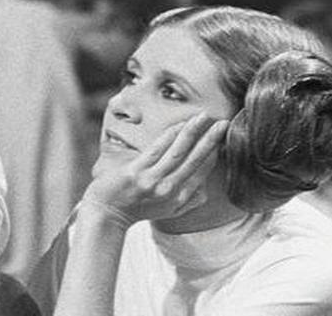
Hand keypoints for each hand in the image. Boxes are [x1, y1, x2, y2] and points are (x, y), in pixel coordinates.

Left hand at [82, 113, 227, 225]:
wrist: (107, 213)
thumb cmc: (137, 209)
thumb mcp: (168, 211)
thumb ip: (189, 201)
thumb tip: (206, 189)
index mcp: (179, 198)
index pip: (202, 171)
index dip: (213, 153)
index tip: (223, 136)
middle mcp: (170, 190)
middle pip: (195, 160)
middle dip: (211, 140)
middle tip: (224, 123)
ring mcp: (153, 181)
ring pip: (178, 151)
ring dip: (193, 132)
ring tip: (204, 117)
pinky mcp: (136, 172)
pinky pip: (157, 149)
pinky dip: (171, 135)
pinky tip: (180, 124)